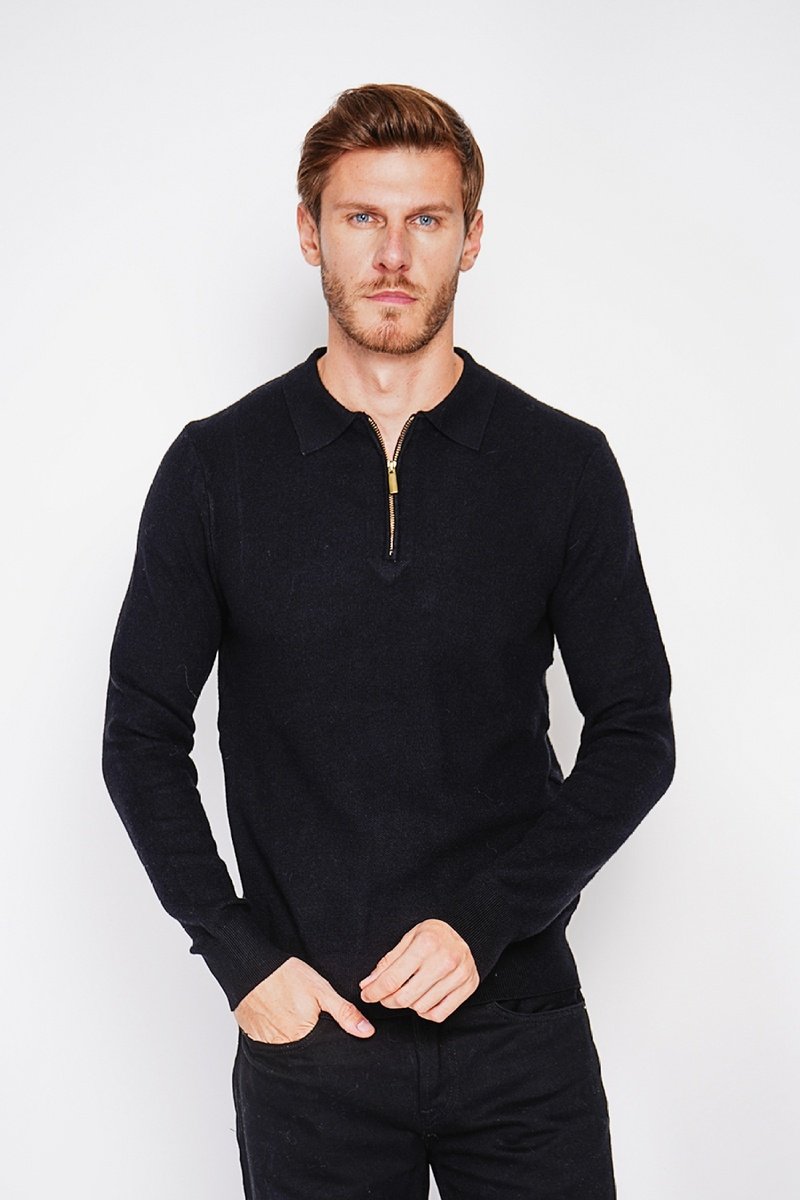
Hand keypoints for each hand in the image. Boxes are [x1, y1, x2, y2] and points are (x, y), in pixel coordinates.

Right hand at [234, 956, 374, 1043]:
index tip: (323, 1025)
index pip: (323, 1050)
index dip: (327, 1040)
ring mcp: (268, 1044)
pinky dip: (276, 1034)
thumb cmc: (286, 976)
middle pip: (305, 1051)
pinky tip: (277, 1017)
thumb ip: (344, 1013)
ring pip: (288, 1048)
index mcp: (305, 1036)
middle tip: (303, 1014)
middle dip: (310, 1039)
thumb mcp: (322, 991)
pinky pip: (271, 1043)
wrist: (250, 968)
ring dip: (292, 1037)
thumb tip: (367, 1032)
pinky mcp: (255, 1038)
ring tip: (289, 1014)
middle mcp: (286, 1046)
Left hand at [359, 919, 478, 1021]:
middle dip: (387, 1000)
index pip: (392, 979)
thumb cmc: (433, 935)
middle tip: (383, 996)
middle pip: (405, 997)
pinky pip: (439, 1015)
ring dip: (408, 1005)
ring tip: (407, 992)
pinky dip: (426, 1012)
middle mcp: (444, 960)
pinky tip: (423, 1000)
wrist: (467, 931)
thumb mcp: (408, 938)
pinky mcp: (469, 986)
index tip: (367, 994)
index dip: (375, 991)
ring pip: (421, 1008)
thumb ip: (388, 962)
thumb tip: (368, 984)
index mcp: (426, 944)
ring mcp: (459, 975)